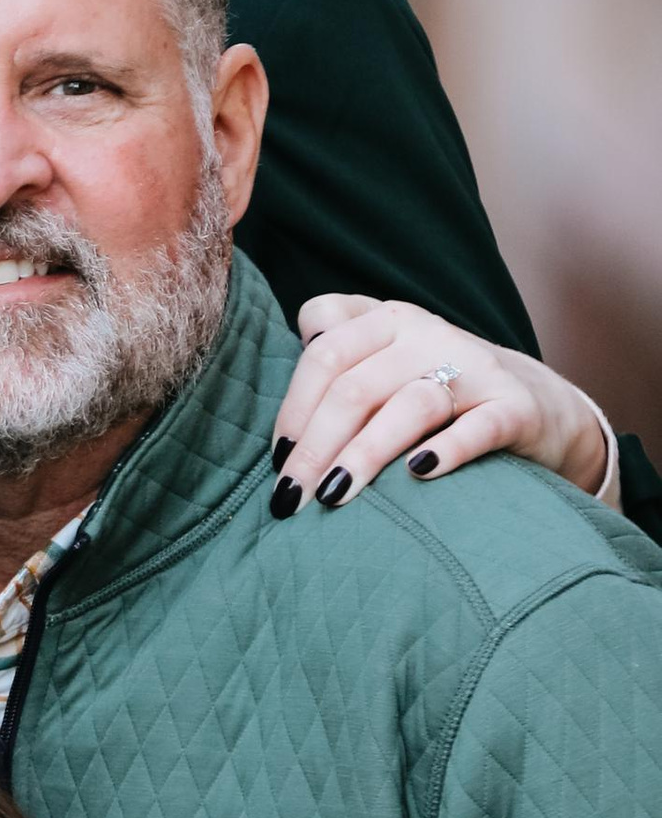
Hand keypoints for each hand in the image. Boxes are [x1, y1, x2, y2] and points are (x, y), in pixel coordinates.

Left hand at [271, 298, 612, 514]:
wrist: (541, 408)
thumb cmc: (438, 394)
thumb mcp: (384, 366)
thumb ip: (333, 369)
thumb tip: (276, 426)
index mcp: (386, 320)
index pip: (323, 352)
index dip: (292, 406)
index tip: (276, 456)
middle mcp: (427, 334)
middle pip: (355, 386)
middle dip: (314, 446)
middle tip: (290, 497)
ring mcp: (475, 367)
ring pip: (409, 405)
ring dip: (364, 454)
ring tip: (333, 496)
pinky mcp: (517, 406)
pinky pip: (479, 426)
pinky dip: (448, 449)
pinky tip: (418, 474)